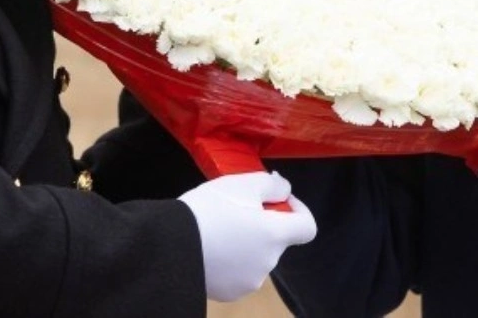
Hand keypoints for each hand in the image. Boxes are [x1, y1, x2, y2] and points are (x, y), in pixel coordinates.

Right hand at [178, 171, 316, 301]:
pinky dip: (230, 262)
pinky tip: (209, 250)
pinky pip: (237, 273)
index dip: (298, 210)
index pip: (308, 227)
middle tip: (233, 211)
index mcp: (275, 235)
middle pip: (276, 241)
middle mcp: (269, 263)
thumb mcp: (239, 184)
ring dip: (245, 244)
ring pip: (256, 257)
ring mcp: (249, 281)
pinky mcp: (230, 293)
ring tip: (216, 231)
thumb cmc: (207, 209)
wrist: (170, 244)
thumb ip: (270, 184)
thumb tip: (284, 190)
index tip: (277, 201)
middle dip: (262, 225)